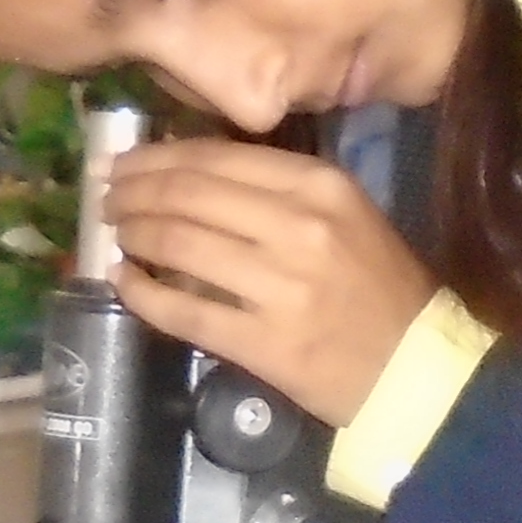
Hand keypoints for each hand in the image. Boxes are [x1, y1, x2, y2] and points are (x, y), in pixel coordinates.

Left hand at [100, 141, 431, 426]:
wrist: (413, 366)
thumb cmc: (378, 285)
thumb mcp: (343, 215)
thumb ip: (277, 190)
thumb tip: (187, 174)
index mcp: (320, 187)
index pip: (217, 158)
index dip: (157, 157)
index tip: (126, 162)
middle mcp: (298, 228)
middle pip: (188, 195)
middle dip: (133, 192)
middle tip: (108, 197)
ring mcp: (279, 287)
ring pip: (178, 244)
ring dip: (133, 235)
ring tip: (116, 234)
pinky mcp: (262, 342)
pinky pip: (182, 311)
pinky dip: (141, 293)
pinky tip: (124, 282)